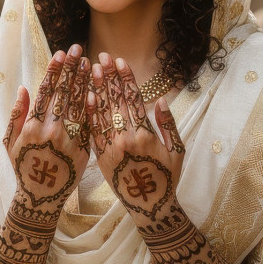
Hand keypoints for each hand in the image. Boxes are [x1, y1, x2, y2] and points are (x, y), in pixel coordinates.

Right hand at [3, 45, 91, 214]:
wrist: (42, 197)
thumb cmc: (23, 168)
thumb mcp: (11, 143)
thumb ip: (16, 115)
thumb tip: (23, 88)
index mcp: (32, 127)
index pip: (46, 91)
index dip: (54, 70)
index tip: (61, 53)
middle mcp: (52, 131)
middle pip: (65, 93)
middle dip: (72, 68)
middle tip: (78, 49)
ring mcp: (70, 140)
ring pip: (80, 104)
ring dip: (85, 81)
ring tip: (90, 62)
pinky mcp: (84, 149)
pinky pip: (91, 122)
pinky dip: (94, 105)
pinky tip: (97, 89)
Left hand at [86, 54, 184, 219]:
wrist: (148, 207)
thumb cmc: (167, 179)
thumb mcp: (177, 151)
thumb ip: (168, 125)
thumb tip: (160, 101)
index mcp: (144, 135)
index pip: (132, 99)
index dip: (125, 78)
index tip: (119, 61)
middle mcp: (124, 139)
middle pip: (114, 101)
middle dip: (107, 76)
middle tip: (101, 57)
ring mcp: (109, 147)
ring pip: (100, 112)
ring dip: (95, 88)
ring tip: (89, 69)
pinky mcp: (99, 157)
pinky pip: (91, 130)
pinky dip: (88, 112)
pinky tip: (85, 96)